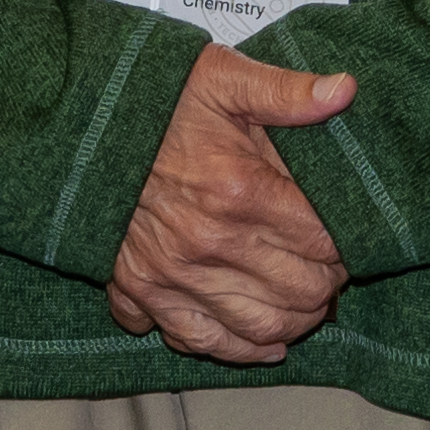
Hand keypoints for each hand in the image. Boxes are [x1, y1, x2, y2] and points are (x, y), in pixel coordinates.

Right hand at [109, 46, 358, 364]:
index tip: (350, 237)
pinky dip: (236, 350)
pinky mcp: (140, 291)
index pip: (323, 242)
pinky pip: (197, 341)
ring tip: (309, 307)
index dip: (347, 244)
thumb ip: (287, 92)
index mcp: (239, 191)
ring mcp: (172, 274)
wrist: (79, 125)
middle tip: (334, 272)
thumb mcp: (225, 79)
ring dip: (295, 323)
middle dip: (328, 286)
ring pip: (258, 328)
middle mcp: (208, 243)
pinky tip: (263, 343)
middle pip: (299, 291)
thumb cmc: (155, 101)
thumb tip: (345, 91)